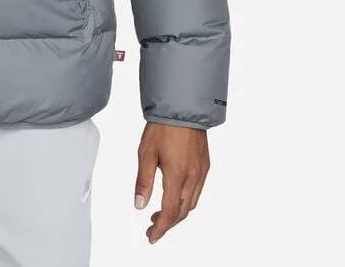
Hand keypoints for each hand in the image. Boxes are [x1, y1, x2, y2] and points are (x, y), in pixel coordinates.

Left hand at [134, 121, 209, 243]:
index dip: (160, 228)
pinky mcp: (205, 166)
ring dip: (177, 214)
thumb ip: (143, 181)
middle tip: (152, 228)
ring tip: (160, 215)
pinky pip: (197, 191)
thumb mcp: (146, 153)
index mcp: (177, 176)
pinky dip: (186, 202)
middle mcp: (192, 177)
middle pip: (182, 212)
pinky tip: (174, 198)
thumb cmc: (162, 127)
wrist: (182, 107)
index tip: (151, 236)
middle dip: (167, 224)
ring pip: (191, 204)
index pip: (169, 212)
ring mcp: (201, 172)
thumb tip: (139, 205)